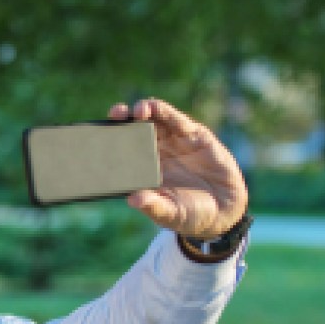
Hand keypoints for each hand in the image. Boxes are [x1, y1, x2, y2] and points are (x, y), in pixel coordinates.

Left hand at [110, 98, 248, 238]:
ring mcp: (175, 143)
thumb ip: (153, 206)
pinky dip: (166, 113)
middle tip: (117, 114)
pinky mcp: (195, 136)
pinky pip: (177, 121)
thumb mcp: (170, 214)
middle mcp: (156, 153)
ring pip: (155, 120)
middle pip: (135, 130)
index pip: (123, 151)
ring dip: (144, 111)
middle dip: (124, 119)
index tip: (99, 136)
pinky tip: (155, 108)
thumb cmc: (190, 215)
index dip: (112, 141)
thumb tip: (133, 200)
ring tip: (138, 110)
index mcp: (143, 170)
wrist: (224, 211)